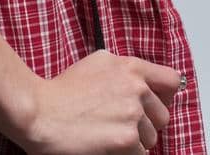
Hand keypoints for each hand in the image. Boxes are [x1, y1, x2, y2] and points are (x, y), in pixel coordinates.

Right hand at [22, 49, 184, 154]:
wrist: (38, 112)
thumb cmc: (60, 92)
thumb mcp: (96, 64)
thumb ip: (123, 70)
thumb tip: (140, 81)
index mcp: (130, 67)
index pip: (171, 81)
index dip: (164, 97)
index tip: (153, 106)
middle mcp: (136, 87)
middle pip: (162, 116)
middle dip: (146, 125)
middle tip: (121, 127)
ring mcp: (133, 113)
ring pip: (151, 138)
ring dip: (134, 142)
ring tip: (108, 136)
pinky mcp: (127, 139)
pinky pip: (140, 154)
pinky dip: (126, 154)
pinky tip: (105, 146)